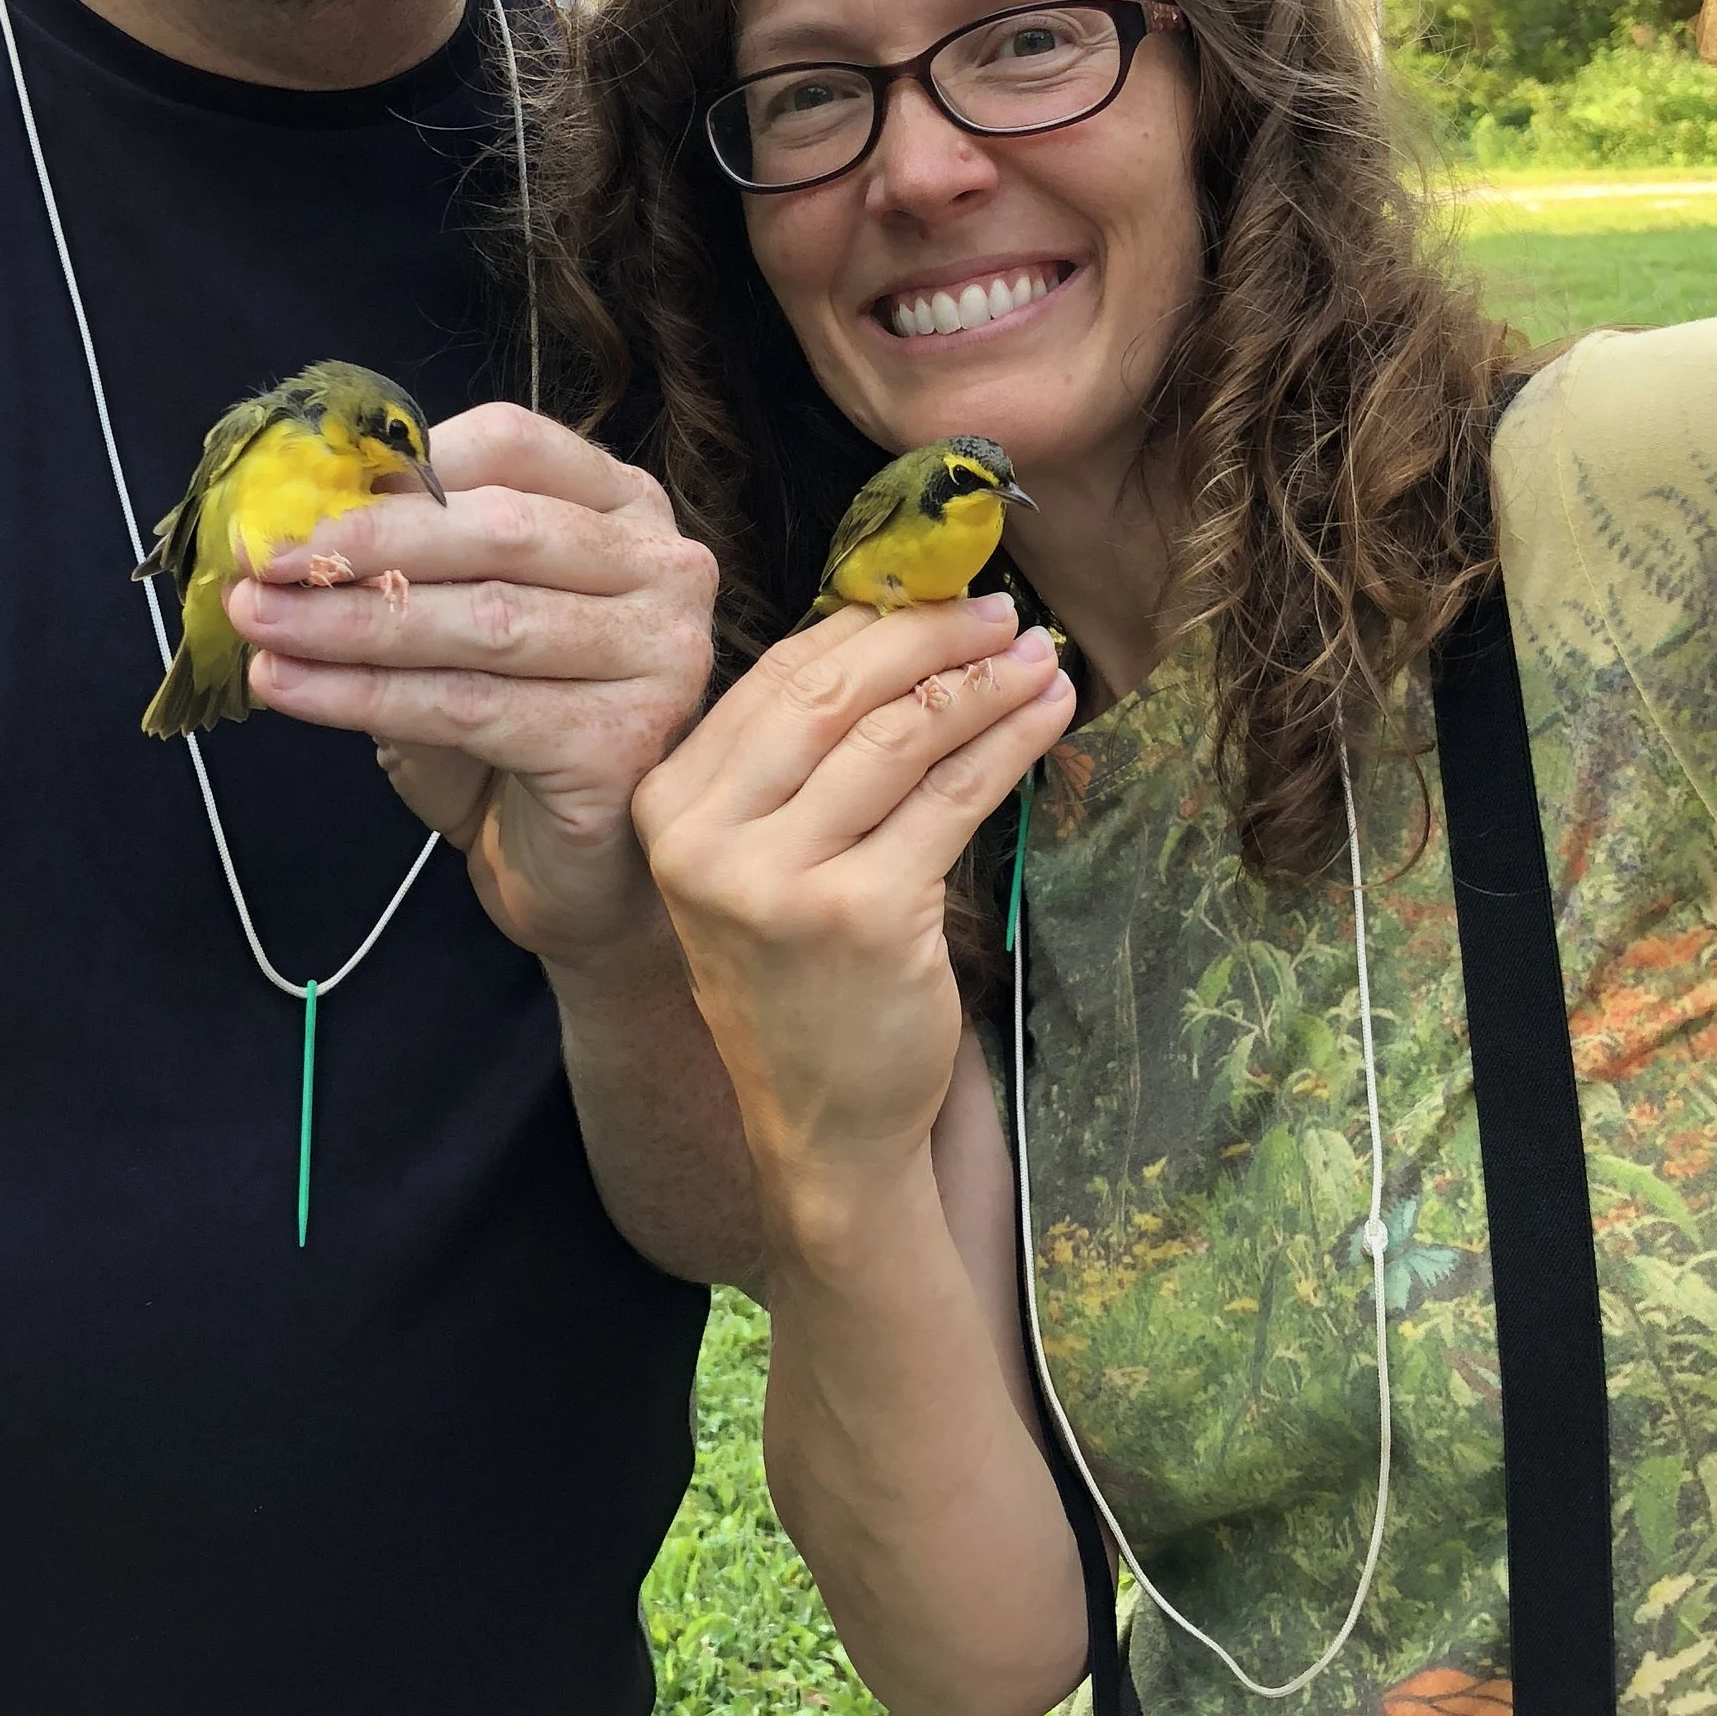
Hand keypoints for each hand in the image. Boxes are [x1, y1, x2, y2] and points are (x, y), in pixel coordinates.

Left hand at [226, 404, 716, 967]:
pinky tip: (294, 690)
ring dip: (350, 622)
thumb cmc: (512, 734)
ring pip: (482, 620)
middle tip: (258, 560)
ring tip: (257, 625)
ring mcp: (659, 655)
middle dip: (363, 541)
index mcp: (622, 507)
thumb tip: (283, 522)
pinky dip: (367, 696)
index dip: (396, 463)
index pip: (513, 442)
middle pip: (498, 528)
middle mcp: (663, 569)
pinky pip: (471, 706)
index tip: (293, 493)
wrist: (577, 873)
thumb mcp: (455, 620)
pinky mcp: (625, 740)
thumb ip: (406, 563)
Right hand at [632, 595, 1073, 1238]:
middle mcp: (707, 837)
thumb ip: (796, 761)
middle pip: (835, 690)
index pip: (778, 677)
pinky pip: (950, 797)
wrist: (821, 1124)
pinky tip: (1047, 716)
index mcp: (669, 806)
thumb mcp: (760, 862)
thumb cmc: (802, 979)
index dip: (869, 622)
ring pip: (900, 736)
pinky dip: (1009, 745)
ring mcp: (780, 878)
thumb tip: (894, 629)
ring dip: (984, 685)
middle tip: (1000, 612)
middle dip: (932, 636)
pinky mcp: (862, 913)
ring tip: (1041, 659)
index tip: (939, 591)